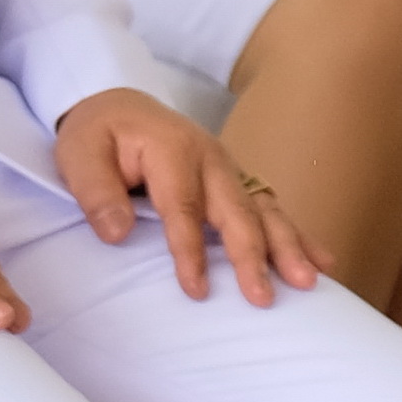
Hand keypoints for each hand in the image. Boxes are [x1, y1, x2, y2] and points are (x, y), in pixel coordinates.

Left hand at [55, 88, 317, 306]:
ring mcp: (230, 169)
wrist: (118, 104)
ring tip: (308, 282)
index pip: (183, 208)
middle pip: (236, 212)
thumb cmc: (98, 133)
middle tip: (263, 297)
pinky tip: (323, 262)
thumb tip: (116, 233)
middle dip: (252, 256)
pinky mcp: (238, 181)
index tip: (197, 289)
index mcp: (172, 150)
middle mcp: (210, 158)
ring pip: (265, 211)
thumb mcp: (78, 152)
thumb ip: (95, 191)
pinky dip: (298, 235)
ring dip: (287, 247)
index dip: (191, 251)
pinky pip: (272, 207)